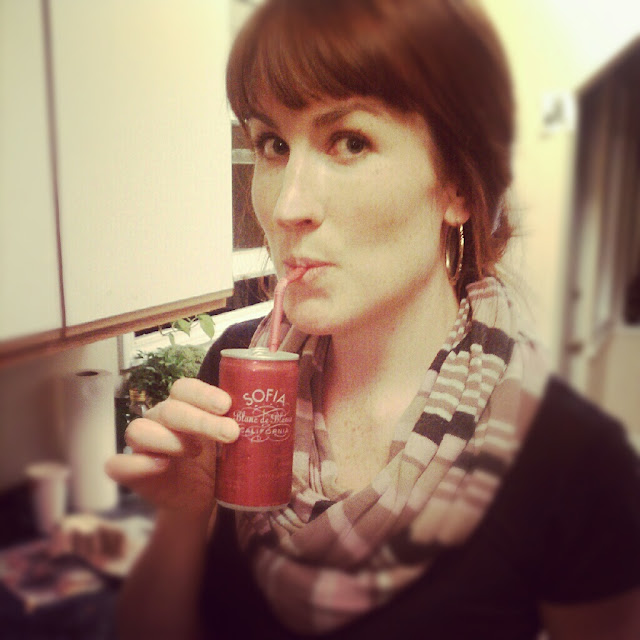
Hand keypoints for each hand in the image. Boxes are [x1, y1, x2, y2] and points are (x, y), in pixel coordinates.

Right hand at [105, 378, 238, 515]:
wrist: (203, 497)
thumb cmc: (217, 460)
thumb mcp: (231, 441)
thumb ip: (240, 425)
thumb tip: (264, 416)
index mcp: (183, 405)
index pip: (184, 388)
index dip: (203, 394)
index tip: (228, 405)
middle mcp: (160, 419)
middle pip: (169, 409)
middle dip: (201, 420)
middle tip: (230, 433)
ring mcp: (143, 445)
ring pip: (139, 429)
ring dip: (170, 439)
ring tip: (196, 452)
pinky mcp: (132, 472)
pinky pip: (118, 464)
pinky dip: (136, 463)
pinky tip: (161, 465)